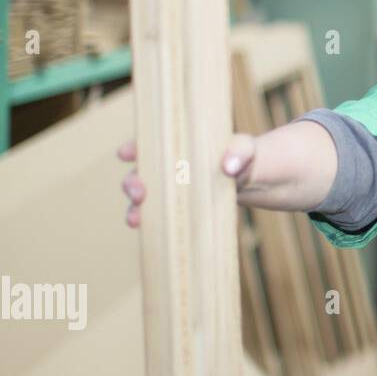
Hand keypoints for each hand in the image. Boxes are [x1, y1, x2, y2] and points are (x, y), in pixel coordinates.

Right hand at [117, 135, 257, 228]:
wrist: (252, 180)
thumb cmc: (243, 156)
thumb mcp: (244, 147)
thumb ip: (239, 151)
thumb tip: (229, 166)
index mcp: (177, 146)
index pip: (149, 144)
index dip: (133, 148)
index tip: (124, 153)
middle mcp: (167, 168)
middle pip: (139, 174)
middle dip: (132, 183)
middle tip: (139, 193)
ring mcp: (170, 190)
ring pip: (143, 200)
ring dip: (134, 209)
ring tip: (135, 219)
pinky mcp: (179, 209)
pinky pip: (159, 216)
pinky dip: (150, 223)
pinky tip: (147, 231)